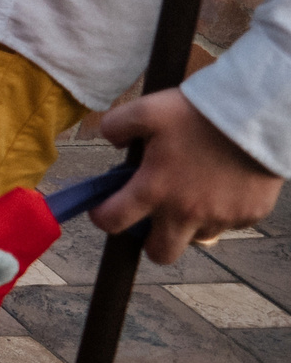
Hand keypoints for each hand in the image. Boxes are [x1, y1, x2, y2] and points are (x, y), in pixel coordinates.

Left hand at [91, 89, 284, 263]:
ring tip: (193, 193)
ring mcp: (220, 217)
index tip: (104, 210)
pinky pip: (228, 224)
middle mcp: (185, 212)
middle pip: (160, 253)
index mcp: (154, 189)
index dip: (102, 217)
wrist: (259, 114)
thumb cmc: (199, 113)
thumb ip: (116, 125)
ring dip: (189, 224)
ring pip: (196, 238)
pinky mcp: (249, 215)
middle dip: (151, 241)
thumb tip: (112, 142)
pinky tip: (223, 185)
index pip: (113, 222)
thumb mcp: (147, 109)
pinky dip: (221, 212)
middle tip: (153, 217)